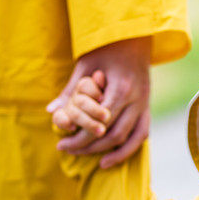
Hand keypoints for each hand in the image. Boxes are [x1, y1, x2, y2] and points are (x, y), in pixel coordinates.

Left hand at [47, 37, 150, 168]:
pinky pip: (142, 134)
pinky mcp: (147, 106)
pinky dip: (128, 149)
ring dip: (110, 153)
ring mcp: (145, 103)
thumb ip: (70, 91)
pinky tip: (110, 159)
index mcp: (121, 86)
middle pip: (113, 133)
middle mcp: (137, 98)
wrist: (133, 36)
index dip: (80, 136)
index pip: (100, 121)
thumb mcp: (85, 64)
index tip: (61, 142)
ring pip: (130, 138)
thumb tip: (51, 111)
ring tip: (91, 163)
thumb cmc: (105, 48)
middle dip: (89, 146)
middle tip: (67, 149)